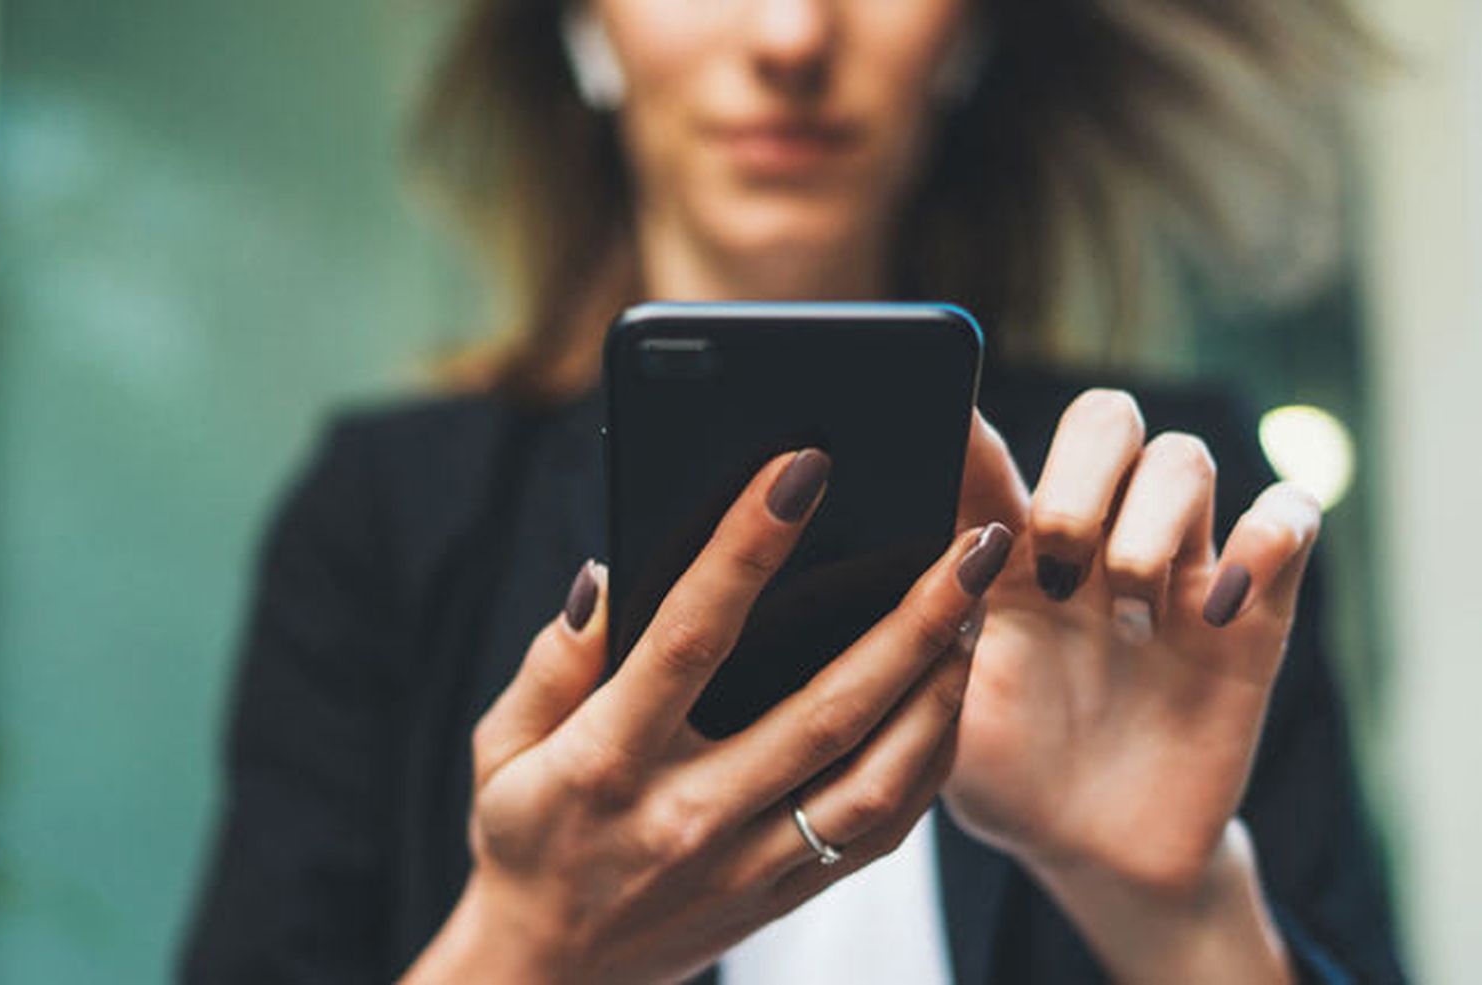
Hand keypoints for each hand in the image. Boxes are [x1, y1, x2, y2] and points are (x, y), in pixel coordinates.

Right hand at [403, 449, 1014, 984]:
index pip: (689, 637)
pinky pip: (880, 832)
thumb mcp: (502, 748)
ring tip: (979, 613)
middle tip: (973, 542)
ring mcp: (747, 865)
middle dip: (909, 618)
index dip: (746, 548)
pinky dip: (929, 764)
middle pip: (824, 710)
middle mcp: (690, 816)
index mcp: (609, 763)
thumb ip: (552, 662)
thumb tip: (608, 576)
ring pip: (875, 779)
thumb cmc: (525, 840)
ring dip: (940, 692)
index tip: (801, 469)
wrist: (550, 979)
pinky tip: (952, 697)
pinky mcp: (784, 895)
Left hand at [942, 390, 1318, 981]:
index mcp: (1007, 548)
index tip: (948, 412)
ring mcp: (1175, 571)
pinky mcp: (1251, 616)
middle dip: (1081, 474)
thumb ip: (925, 622)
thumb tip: (889, 546)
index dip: (975, 425)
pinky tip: (1220, 604)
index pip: (994, 451)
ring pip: (1184, 458)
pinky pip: (1287, 521)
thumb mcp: (942, 704)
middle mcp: (1093, 541)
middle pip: (1106, 420)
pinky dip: (1268, 535)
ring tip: (1128, 614)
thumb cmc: (1003, 772)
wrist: (1093, 853)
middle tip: (1056, 565)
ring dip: (1153, 523)